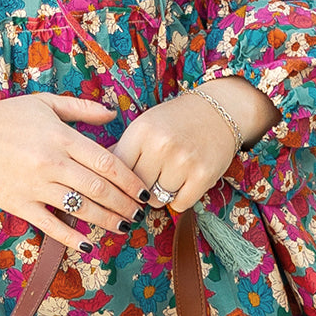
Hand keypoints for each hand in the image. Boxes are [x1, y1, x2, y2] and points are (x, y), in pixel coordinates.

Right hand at [0, 94, 149, 249]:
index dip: (130, 180)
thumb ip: (81, 109)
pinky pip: (49, 224)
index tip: (143, 191)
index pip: (106, 162)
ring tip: (123, 227)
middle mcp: (51, 163)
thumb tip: (114, 113)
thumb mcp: (44, 103)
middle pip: (98, 188)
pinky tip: (88, 244)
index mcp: (61, 137)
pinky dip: (70, 237)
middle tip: (139, 214)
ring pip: (80, 208)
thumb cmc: (5, 116)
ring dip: (106, 220)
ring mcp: (35, 185)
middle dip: (124, 204)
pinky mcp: (18, 203)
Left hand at [110, 92, 239, 211]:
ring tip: (168, 176)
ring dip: (160, 194)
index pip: (117, 170)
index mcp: (142, 130)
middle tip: (150, 179)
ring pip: (157, 199)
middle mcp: (161, 145)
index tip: (123, 182)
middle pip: (136, 188)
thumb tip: (96, 176)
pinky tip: (184, 182)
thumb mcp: (145, 126)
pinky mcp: (203, 176)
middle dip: (139, 189)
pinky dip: (180, 199)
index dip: (119, 179)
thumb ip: (123, 150)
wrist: (219, 111)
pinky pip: (179, 204)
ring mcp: (184, 161)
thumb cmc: (175, 121)